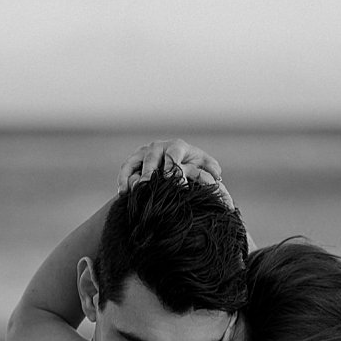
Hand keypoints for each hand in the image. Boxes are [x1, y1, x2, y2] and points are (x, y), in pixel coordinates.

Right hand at [117, 140, 233, 208]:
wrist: (174, 160)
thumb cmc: (190, 163)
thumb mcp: (201, 163)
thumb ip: (210, 166)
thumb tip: (218, 174)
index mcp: (177, 147)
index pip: (174, 155)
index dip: (174, 168)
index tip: (178, 184)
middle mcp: (159, 147)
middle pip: (152, 158)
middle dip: (151, 171)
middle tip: (150, 185)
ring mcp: (144, 153)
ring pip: (136, 162)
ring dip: (134, 176)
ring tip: (135, 190)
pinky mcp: (133, 160)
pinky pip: (125, 169)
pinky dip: (123, 179)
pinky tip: (123, 193)